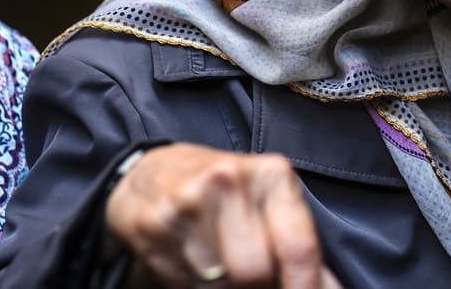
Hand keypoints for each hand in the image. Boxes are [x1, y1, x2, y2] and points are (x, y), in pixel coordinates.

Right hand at [104, 144, 341, 288]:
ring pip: (218, 282)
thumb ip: (299, 249)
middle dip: (255, 288)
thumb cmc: (224, 194)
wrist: (151, 173)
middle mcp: (230, 180)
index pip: (298, 248)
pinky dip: (194, 282)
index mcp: (271, 175)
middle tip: (252, 280)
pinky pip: (186, 280)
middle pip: (254, 272)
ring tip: (218, 261)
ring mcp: (188, 199)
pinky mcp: (154, 221)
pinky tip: (192, 258)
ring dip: (223, 285)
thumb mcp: (269, 206)